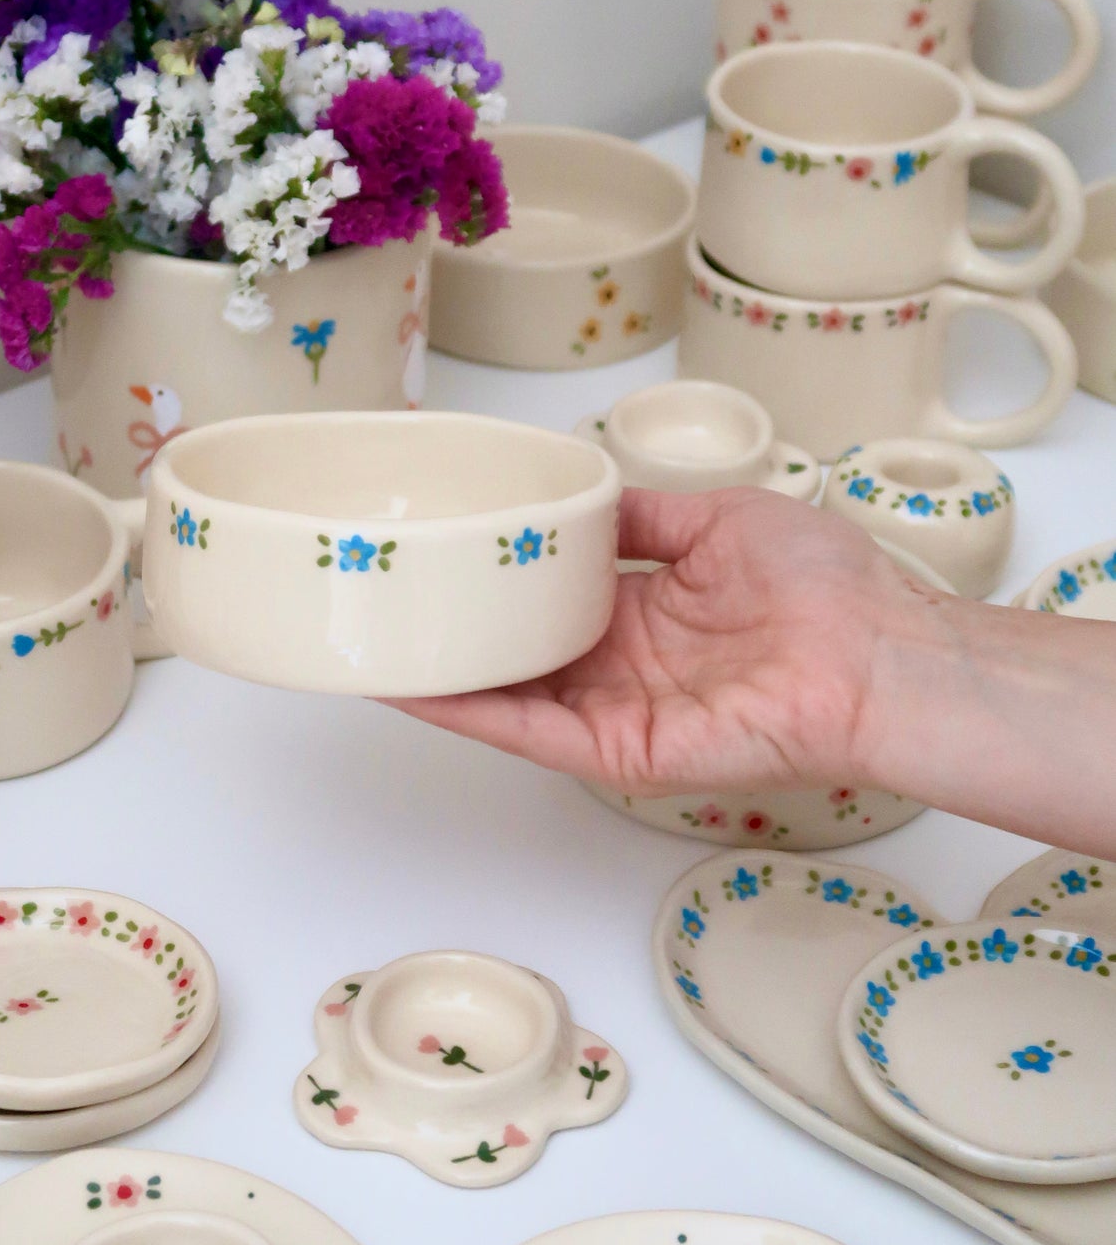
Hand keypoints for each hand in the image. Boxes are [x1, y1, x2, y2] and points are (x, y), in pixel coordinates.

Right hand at [393, 486, 947, 794]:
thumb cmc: (824, 586)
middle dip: (453, 632)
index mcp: (646, 610)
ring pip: (508, 697)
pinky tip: (413, 686)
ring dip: (439, 675)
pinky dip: (471, 712)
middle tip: (380, 597)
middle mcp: (624, 665)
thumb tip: (586, 494)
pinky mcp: (623, 750)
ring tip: (367, 642)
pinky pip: (533, 732)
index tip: (442, 552)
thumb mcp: (717, 520)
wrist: (877, 651)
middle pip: (517, 655)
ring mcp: (618, 711)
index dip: (496, 582)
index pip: (550, 602)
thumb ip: (644, 517)